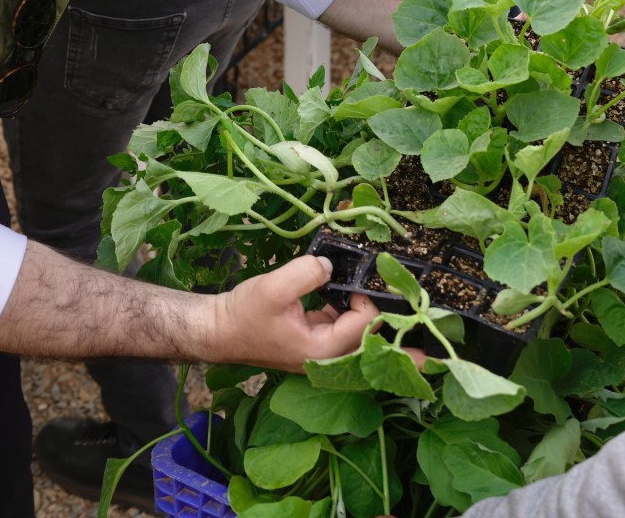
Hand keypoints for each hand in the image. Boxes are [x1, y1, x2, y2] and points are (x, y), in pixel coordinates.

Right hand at [209, 256, 378, 372]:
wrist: (219, 330)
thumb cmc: (244, 314)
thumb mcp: (274, 289)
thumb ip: (307, 273)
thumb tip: (332, 265)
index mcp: (322, 351)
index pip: (367, 324)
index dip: (368, 296)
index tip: (357, 275)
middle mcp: (328, 359)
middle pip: (374, 339)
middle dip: (391, 319)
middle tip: (405, 293)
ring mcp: (323, 353)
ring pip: (362, 334)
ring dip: (370, 311)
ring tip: (386, 288)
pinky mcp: (317, 341)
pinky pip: (345, 327)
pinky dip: (352, 310)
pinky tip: (352, 291)